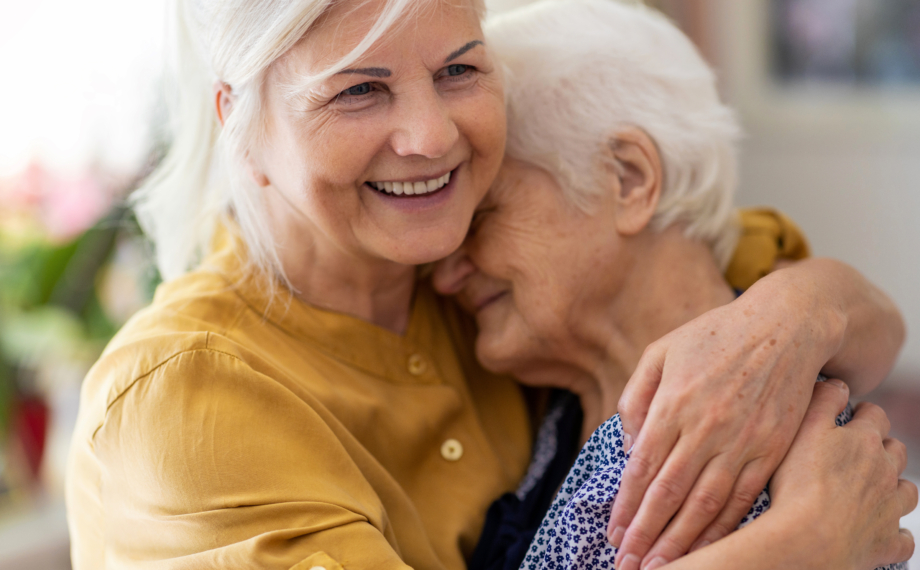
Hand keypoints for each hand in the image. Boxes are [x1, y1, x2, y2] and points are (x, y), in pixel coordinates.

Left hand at [610, 285, 840, 569]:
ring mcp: (741, 442)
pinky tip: (709, 549)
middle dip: (646, 535)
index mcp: (672, 404)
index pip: (642, 468)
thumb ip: (636, 397)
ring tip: (661, 567)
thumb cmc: (714, 336)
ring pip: (706, 505)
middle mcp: (704, 428)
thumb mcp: (660, 352)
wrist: (786, 326)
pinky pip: (744, 499)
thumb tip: (627, 445)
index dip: (626, 507)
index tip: (614, 534)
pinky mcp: (771, 450)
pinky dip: (724, 529)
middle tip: (628, 565)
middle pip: (669, 495)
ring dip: (682, 542)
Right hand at [769, 380, 916, 568]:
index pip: (875, 416)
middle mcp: (885, 472)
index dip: (864, 413)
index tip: (851, 416)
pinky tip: (879, 528)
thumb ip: (822, 400)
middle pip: (896, 451)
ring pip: (907, 491)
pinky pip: (902, 538)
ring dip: (895, 487)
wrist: (808, 540)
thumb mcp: (802, 429)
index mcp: (864, 442)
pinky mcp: (886, 542)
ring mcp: (890, 508)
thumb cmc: (798, 483)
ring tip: (873, 488)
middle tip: (858, 451)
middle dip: (883, 447)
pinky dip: (895, 531)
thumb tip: (838, 383)